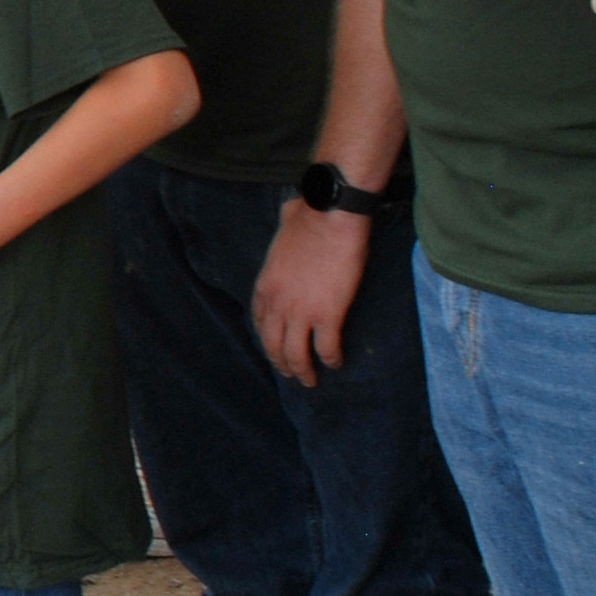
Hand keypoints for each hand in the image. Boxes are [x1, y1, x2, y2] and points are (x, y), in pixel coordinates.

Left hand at [253, 199, 367, 385]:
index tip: (274, 345)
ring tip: (310, 380)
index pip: (259, 320)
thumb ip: (284, 229)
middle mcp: (277, 304)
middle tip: (290, 374)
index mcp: (265, 285)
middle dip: (280, 363)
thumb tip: (291, 214)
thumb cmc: (310, 216)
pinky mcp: (327, 316)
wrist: (331, 218)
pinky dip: (330, 359)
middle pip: (273, 344)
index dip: (266, 337)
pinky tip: (335, 364)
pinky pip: (325, 348)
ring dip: (302, 371)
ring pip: (296, 354)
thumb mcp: (284, 225)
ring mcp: (300, 312)